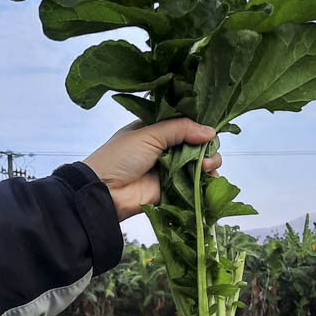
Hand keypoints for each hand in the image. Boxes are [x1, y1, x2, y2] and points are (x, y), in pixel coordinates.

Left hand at [83, 119, 221, 221]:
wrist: (105, 192)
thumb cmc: (119, 157)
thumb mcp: (149, 134)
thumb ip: (180, 129)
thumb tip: (211, 131)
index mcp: (157, 129)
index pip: (186, 123)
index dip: (200, 126)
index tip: (210, 132)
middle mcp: (166, 147)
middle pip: (198, 144)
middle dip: (208, 147)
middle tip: (207, 155)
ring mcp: (171, 168)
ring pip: (200, 164)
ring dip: (209, 164)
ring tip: (206, 168)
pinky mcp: (173, 189)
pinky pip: (195, 184)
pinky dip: (205, 182)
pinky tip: (209, 179)